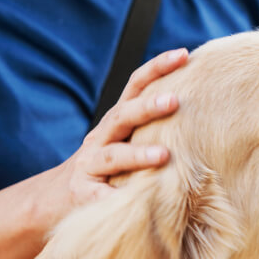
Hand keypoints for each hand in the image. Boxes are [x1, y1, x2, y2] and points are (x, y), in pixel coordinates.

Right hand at [33, 48, 188, 230]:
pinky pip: (102, 198)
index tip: (184, 54)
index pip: (136, 86)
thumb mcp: (127, 140)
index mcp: (117, 121)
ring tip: (163, 156)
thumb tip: (203, 103)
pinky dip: (116, 199)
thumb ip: (154, 126)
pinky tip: (134, 203)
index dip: (157, 67)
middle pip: (122, 116)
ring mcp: (89, 166)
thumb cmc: (109, 167)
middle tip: (175, 100)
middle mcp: (101, 137)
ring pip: (113, 156)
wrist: (56, 197)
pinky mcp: (84, 195)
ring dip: (137, 154)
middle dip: (147, 107)